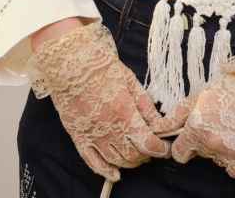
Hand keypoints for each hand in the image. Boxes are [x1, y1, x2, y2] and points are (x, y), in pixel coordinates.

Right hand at [27, 22, 170, 181]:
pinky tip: (114, 174)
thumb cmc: (100, 64)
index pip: (146, 142)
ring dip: (129, 162)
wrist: (69, 60)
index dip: (159, 149)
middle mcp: (107, 125)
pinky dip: (104, 171)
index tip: (164, 148)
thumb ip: (145, 104)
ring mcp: (90, 132)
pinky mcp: (76, 134)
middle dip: (146, 155)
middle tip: (151, 149)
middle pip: (132, 154)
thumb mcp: (129, 79)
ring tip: (136, 155)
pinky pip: (90, 160)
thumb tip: (160, 123)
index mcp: (123, 109)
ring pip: (114, 159)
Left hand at [154, 71, 234, 177]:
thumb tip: (157, 128)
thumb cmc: (231, 85)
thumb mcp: (200, 94)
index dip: (185, 146)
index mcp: (196, 126)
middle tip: (221, 122)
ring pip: (217, 160)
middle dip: (206, 141)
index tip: (192, 140)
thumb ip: (177, 115)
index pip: (179, 153)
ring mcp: (230, 151)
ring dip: (223, 149)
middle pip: (200, 153)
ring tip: (234, 126)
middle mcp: (210, 142)